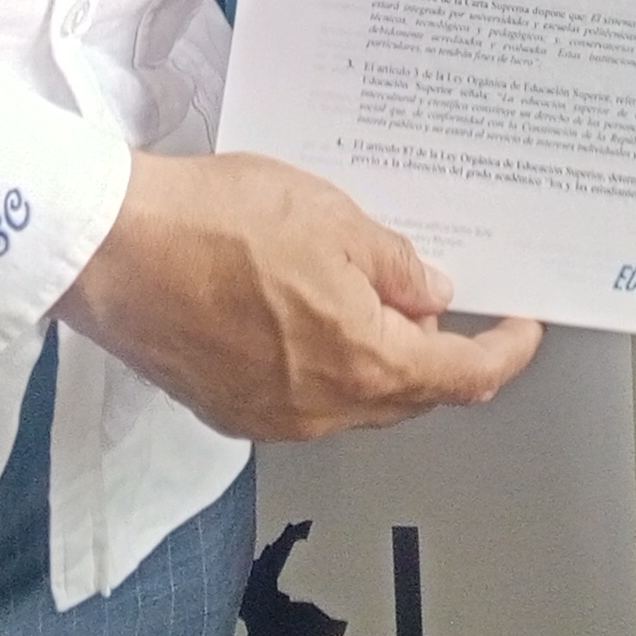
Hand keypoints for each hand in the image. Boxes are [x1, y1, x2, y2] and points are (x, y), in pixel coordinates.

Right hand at [57, 150, 542, 442]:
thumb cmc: (214, 224)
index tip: (521, 332)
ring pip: (354, 399)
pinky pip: (301, 398)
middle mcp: (323, 408)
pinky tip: (305, 313)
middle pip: (409, 394)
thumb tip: (430, 295)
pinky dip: (323, 364)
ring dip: (375, 358)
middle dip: (436, 352)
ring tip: (365, 292)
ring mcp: (271, 417)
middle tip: (440, 299)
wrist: (113, 249)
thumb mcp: (332, 218)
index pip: (462, 376)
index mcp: (363, 362)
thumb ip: (394, 265)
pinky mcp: (227, 408)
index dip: (503, 353)